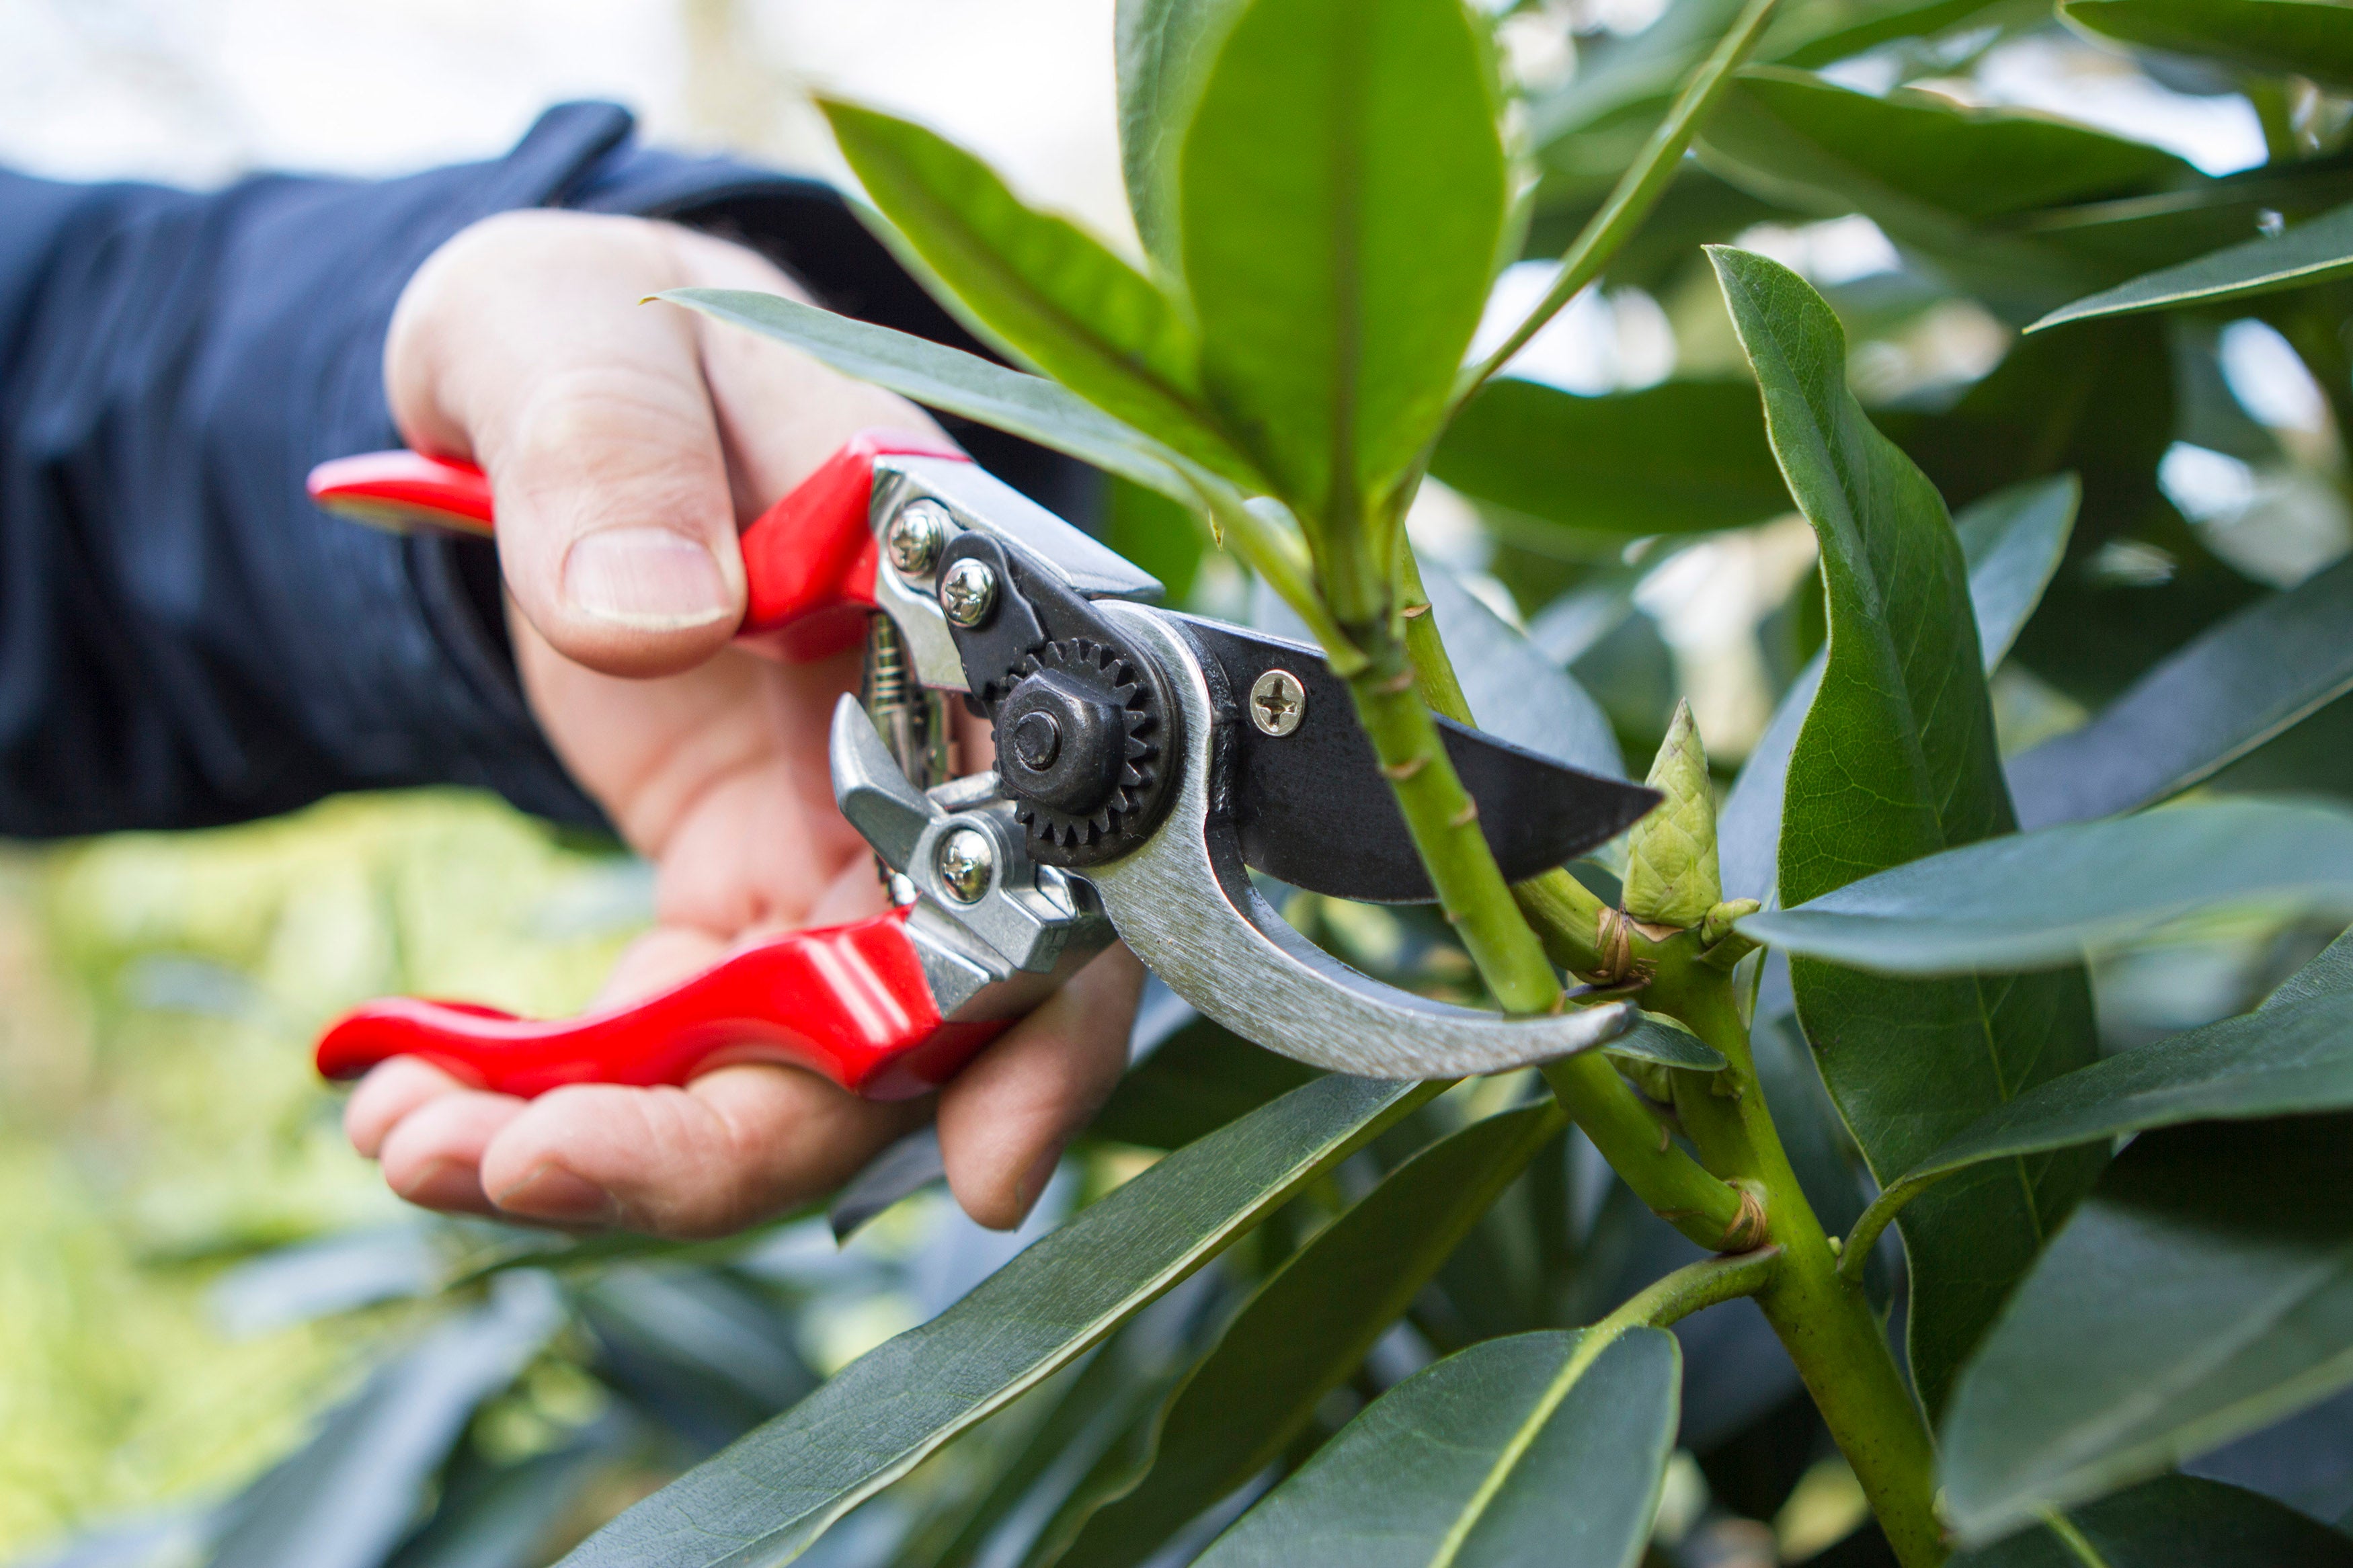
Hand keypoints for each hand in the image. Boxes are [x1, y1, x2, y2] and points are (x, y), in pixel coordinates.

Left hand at [340, 210, 1142, 1236]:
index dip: (1047, 1030)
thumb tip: (648, 613)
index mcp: (962, 625)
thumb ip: (618, 452)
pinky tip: (416, 1108)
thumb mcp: (578, 341)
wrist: (543, 387)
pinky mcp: (740, 898)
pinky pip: (686, 1050)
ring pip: (800, 1075)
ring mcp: (843, 854)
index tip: (981, 1176)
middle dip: (742, 1139)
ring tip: (422, 1151)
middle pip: (922, 1026)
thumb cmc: (594, 333)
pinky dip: (567, 1107)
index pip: (1067, 859)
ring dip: (629, 1151)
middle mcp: (936, 772)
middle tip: (532, 1171)